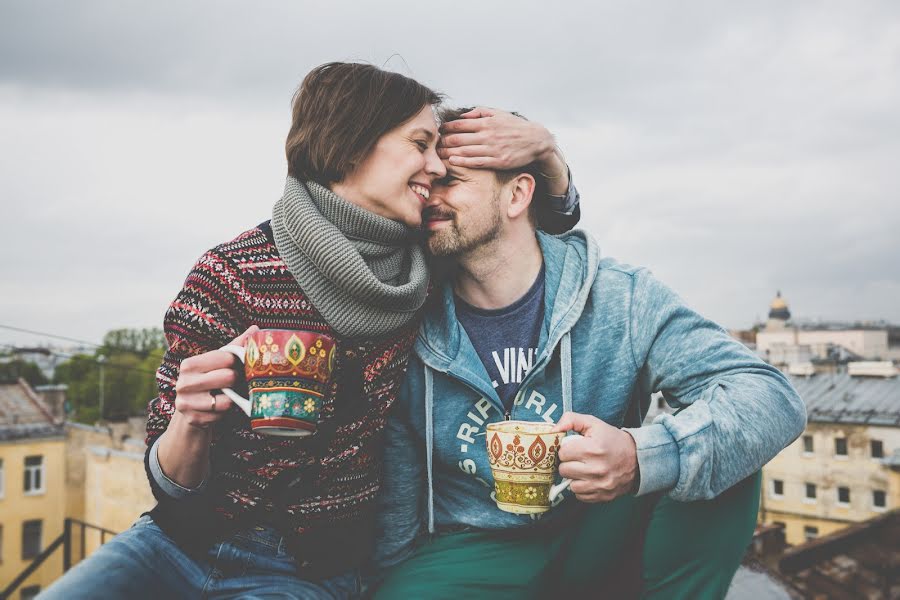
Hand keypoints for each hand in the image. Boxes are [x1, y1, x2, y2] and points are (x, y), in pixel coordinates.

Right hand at [172, 325, 258, 430]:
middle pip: (228, 377)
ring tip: (229, 396)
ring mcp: (185, 403)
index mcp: (189, 364)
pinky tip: (220, 410)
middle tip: (236, 382)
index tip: (238, 366)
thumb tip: (255, 329)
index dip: (237, 363)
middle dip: (237, 381)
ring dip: (233, 400)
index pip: (226, 358)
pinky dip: (225, 414)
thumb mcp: (219, 363)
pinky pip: (221, 416)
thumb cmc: (210, 381)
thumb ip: (235, 346)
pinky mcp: (193, 419)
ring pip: (226, 400)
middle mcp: (183, 382)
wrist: (192, 410)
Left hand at [439, 107, 556, 170]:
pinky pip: (476, 161)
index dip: (446, 128)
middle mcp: (488, 135)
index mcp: (486, 122)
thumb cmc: (515, 126)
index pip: (460, 124)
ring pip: (465, 151)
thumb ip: (479, 112)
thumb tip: (462, 115)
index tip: (438, 131)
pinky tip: (452, 161)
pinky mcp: (497, 161)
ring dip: (449, 153)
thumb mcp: (498, 113)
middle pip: (458, 138)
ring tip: (438, 154)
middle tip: (433, 144)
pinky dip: (462, 161)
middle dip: (443, 141)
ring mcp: (492, 149)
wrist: (536, 140)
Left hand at [552, 412, 638, 502]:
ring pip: (570, 485)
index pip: (562, 453)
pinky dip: (582, 488)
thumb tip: (553, 430)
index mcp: (593, 449)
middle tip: (578, 459)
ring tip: (584, 469)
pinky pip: (580, 496)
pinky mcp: (603, 496)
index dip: (566, 449)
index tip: (574, 448)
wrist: (638, 459)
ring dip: (574, 477)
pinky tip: (589, 479)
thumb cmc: (612, 440)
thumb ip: (571, 420)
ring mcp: (600, 485)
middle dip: (569, 463)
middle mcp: (597, 469)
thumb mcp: (593, 423)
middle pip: (564, 470)